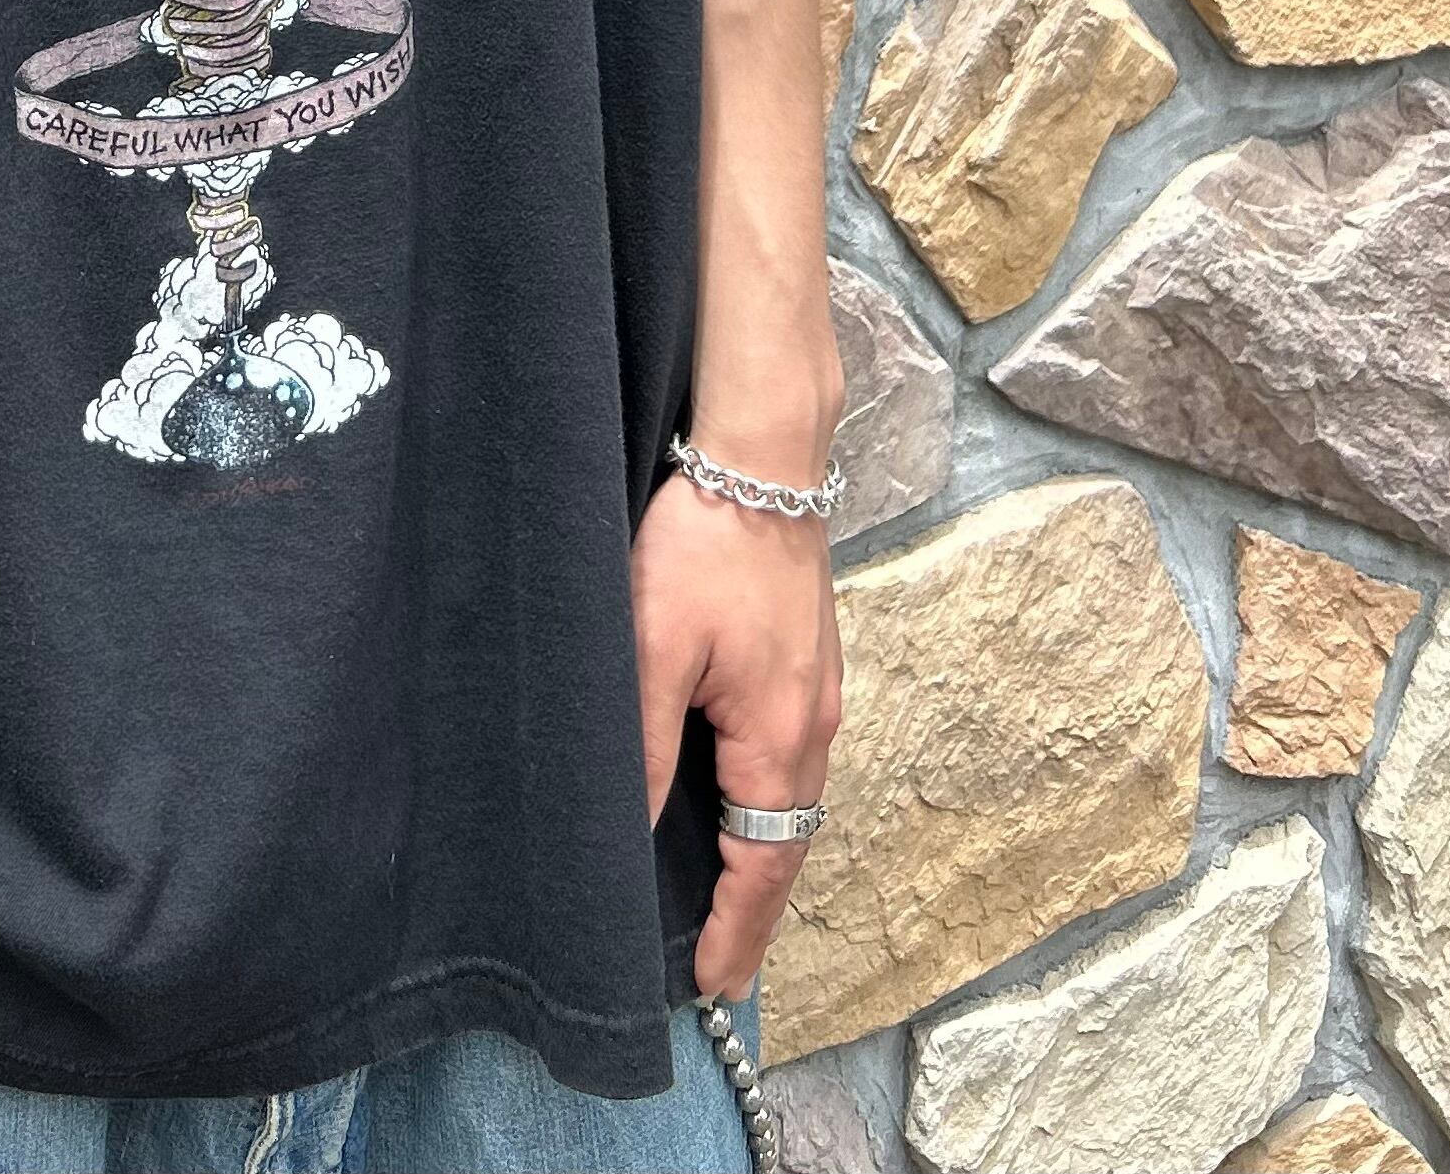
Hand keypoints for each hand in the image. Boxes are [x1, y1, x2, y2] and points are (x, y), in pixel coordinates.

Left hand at [632, 458, 841, 1002]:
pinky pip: (790, 757)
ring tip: (722, 902)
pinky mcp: (806, 660)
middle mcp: (815, 726)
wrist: (760, 459)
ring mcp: (818, 692)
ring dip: (763, 857)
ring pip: (791, 801)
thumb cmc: (704, 544)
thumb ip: (642, 746)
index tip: (716, 988)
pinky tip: (735, 803)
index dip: (738, 933)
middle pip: (787, 846)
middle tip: (718, 966)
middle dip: (755, 911)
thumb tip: (631, 831)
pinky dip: (766, 803)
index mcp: (780, 738)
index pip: (766, 868)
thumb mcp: (653, 647)